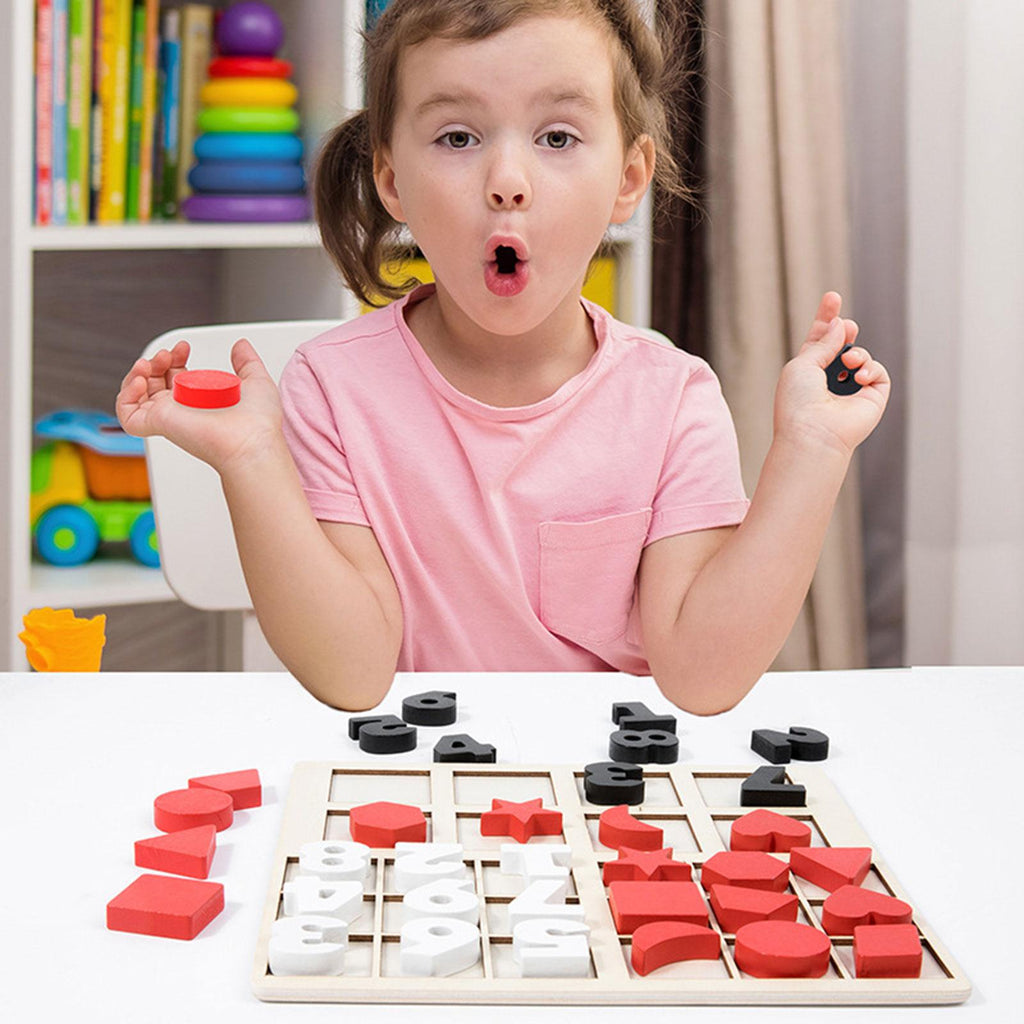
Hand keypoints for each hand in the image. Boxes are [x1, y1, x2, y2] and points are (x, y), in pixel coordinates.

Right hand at [116, 338, 283, 473]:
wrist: (252, 440)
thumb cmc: (257, 421)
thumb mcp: (255, 380)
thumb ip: (246, 361)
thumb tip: (240, 345)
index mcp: (201, 400)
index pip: (176, 377)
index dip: (174, 358)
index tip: (184, 347)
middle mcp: (183, 410)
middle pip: (155, 382)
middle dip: (157, 361)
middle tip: (169, 354)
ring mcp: (169, 417)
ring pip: (137, 395)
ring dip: (137, 372)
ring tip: (151, 363)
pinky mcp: (158, 424)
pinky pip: (127, 414)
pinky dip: (125, 395)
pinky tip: (140, 381)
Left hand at [774, 292, 889, 456]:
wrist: (813, 433)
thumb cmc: (799, 402)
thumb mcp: (803, 363)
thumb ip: (823, 342)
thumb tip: (840, 326)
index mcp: (808, 371)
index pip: (819, 339)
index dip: (827, 318)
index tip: (833, 297)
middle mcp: (829, 379)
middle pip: (842, 344)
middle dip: (846, 330)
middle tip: (847, 327)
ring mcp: (851, 389)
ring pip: (860, 356)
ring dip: (855, 353)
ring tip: (848, 361)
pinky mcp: (871, 397)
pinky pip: (877, 372)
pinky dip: (869, 369)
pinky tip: (857, 377)